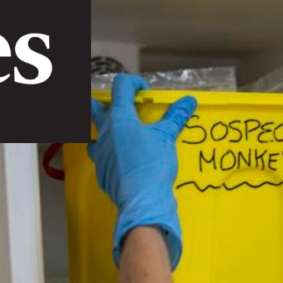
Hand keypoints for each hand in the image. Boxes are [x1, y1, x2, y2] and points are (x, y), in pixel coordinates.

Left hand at [89, 74, 197, 268]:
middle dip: (105, 103)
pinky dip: (113, 156)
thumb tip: (188, 101)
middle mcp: (104, 133)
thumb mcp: (167, 137)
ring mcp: (100, 154)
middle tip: (122, 108)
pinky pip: (102, 158)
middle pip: (93, 107)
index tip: (144, 91)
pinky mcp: (102, 173)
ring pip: (95, 136)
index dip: (133, 82)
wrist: (143, 200)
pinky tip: (127, 162)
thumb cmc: (153, 164)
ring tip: (123, 138)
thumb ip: (175, 116)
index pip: (120, 86)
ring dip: (106, 132)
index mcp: (119, 118)